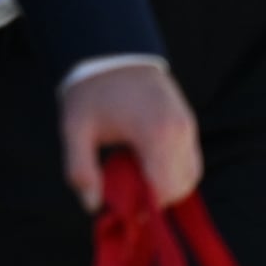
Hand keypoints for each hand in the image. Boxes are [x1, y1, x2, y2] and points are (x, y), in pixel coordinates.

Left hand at [61, 64, 197, 210]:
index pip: (165, 188)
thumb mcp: (74, 130)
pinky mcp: (189, 124)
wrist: (115, 56)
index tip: (124, 209)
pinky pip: (191, 160)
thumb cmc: (92, 94)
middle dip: (157, 199)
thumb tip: (93, 206)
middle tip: (128, 196)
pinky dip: (174, 172)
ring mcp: (188, 127)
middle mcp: (179, 132)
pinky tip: (148, 167)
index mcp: (154, 134)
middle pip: (182, 186)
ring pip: (191, 175)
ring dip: (168, 186)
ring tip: (137, 181)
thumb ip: (80, 170)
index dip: (147, 206)